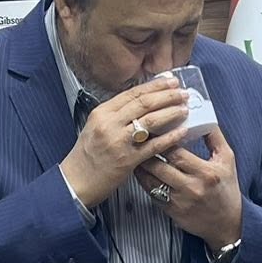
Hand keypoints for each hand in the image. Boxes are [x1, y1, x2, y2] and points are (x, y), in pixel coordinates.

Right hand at [59, 76, 190, 207]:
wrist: (76, 181)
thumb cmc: (88, 155)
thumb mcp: (96, 127)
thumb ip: (116, 115)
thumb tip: (142, 103)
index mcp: (102, 112)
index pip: (132, 93)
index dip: (155, 86)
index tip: (170, 82)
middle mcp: (110, 123)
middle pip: (144, 103)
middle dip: (167, 96)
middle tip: (183, 93)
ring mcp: (119, 141)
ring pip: (151, 121)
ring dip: (171, 113)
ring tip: (185, 109)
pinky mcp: (127, 160)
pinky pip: (154, 145)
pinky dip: (170, 137)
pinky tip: (182, 131)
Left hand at [145, 128, 243, 251]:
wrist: (227, 222)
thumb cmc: (227, 189)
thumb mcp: (227, 160)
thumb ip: (214, 137)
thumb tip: (203, 115)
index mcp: (206, 173)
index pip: (177, 153)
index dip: (163, 140)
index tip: (155, 129)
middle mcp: (192, 188)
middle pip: (159, 165)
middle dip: (147, 150)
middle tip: (140, 139)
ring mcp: (179, 201)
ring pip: (151, 179)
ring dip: (141, 165)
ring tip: (137, 152)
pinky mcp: (170, 211)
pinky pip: (150, 192)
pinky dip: (144, 179)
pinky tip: (141, 170)